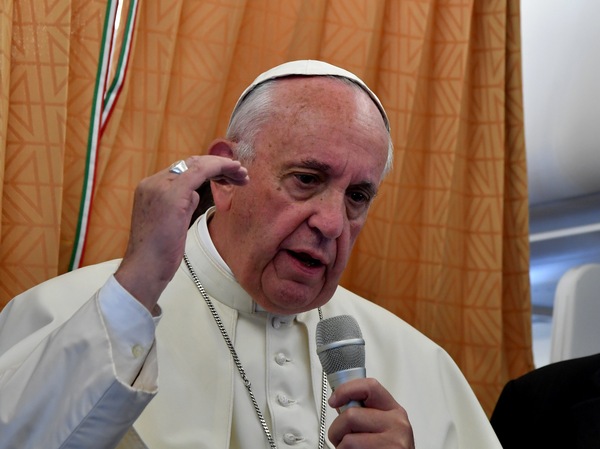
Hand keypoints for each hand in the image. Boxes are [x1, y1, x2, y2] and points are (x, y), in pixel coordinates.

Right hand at [115, 155, 248, 312]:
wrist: (144, 269)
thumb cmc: (158, 254)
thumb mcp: (172, 223)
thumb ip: (182, 205)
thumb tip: (195, 195)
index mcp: (150, 188)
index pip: (183, 169)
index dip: (208, 169)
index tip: (228, 177)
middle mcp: (153, 183)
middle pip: (191, 163)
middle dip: (219, 166)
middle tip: (241, 174)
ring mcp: (160, 186)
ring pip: (198, 164)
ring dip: (223, 167)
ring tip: (243, 175)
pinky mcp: (172, 194)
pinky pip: (200, 171)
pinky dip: (219, 168)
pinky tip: (235, 173)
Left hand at [328, 378, 414, 448]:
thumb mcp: (384, 427)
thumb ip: (366, 413)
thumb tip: (340, 402)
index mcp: (395, 411)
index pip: (369, 387)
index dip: (346, 390)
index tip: (334, 400)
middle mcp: (398, 425)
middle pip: (351, 415)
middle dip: (337, 429)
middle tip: (340, 438)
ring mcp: (393, 444)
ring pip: (348, 440)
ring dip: (340, 447)